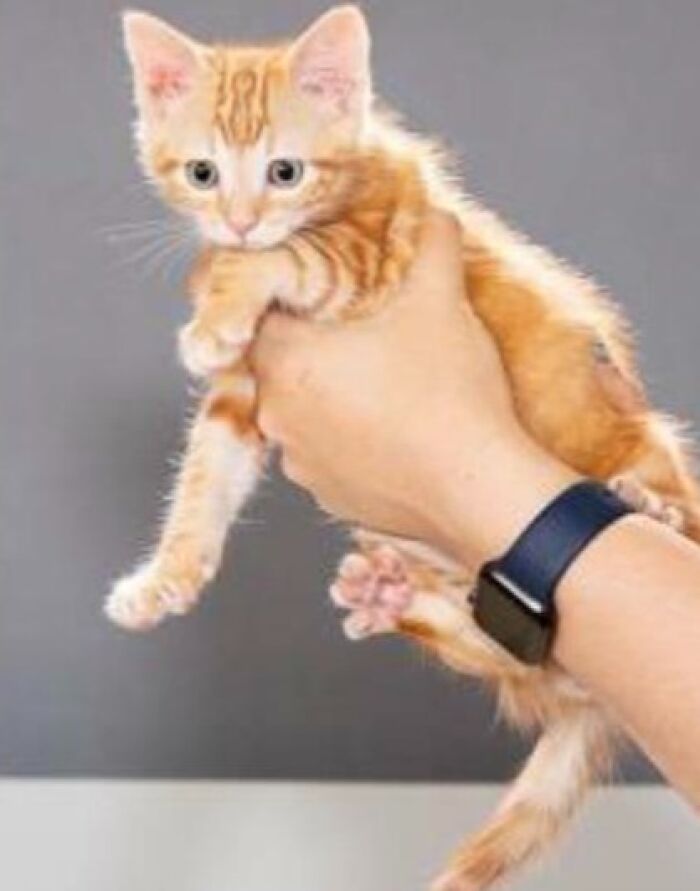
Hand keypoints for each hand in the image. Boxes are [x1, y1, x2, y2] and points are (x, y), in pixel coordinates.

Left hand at [251, 212, 574, 566]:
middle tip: (353, 336)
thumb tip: (435, 213)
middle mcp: (279, 415)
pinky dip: (346, 441)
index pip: (251, 315)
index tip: (299, 291)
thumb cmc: (450, 391)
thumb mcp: (442, 303)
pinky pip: (324, 456)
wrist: (477, 489)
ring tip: (381, 388)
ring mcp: (300, 464)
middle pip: (276, 366)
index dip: (276, 297)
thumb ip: (432, 247)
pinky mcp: (329, 498)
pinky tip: (390, 432)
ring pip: (300, 414)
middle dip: (309, 347)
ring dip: (326, 397)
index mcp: (288, 360)